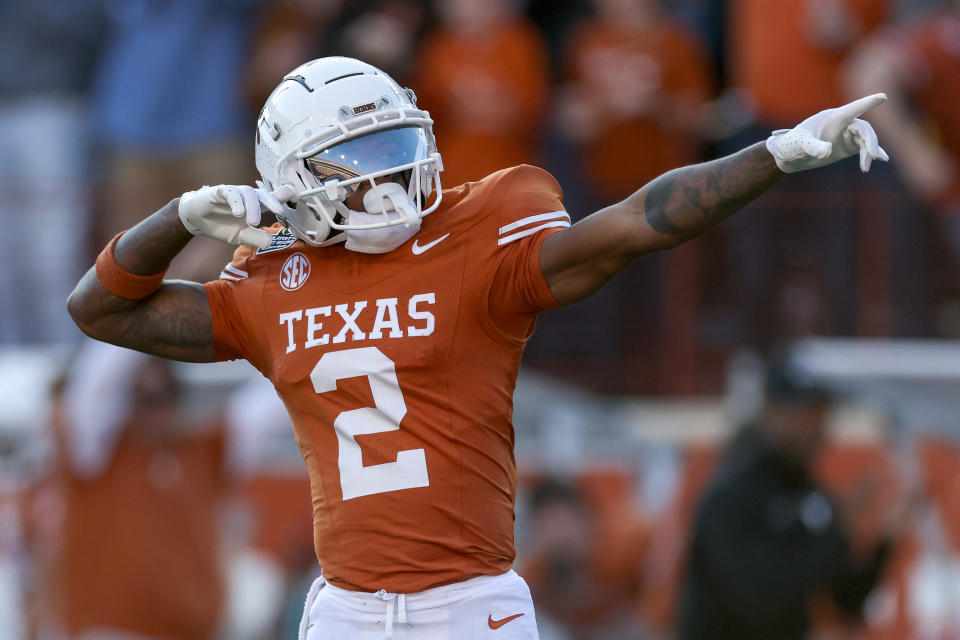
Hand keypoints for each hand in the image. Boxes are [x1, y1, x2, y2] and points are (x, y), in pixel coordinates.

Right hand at [178, 184, 293, 247]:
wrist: (196, 221)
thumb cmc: (222, 225)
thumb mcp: (240, 236)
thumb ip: (254, 238)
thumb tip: (270, 241)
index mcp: (255, 206)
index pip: (272, 199)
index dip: (283, 197)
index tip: (296, 197)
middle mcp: (247, 197)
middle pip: (264, 193)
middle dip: (274, 199)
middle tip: (279, 210)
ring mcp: (234, 192)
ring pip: (248, 193)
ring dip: (252, 207)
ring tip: (253, 222)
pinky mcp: (220, 191)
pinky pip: (231, 193)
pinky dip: (236, 202)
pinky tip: (239, 213)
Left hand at [765, 93, 889, 172]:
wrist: (787, 156)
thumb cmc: (791, 144)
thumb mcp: (799, 144)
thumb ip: (812, 146)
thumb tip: (828, 151)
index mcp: (832, 118)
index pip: (852, 109)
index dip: (867, 103)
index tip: (883, 97)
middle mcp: (842, 124)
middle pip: (863, 129)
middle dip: (870, 141)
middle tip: (872, 157)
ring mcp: (846, 135)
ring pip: (865, 139)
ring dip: (869, 151)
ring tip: (865, 168)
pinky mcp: (847, 147)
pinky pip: (863, 148)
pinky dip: (872, 152)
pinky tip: (883, 158)